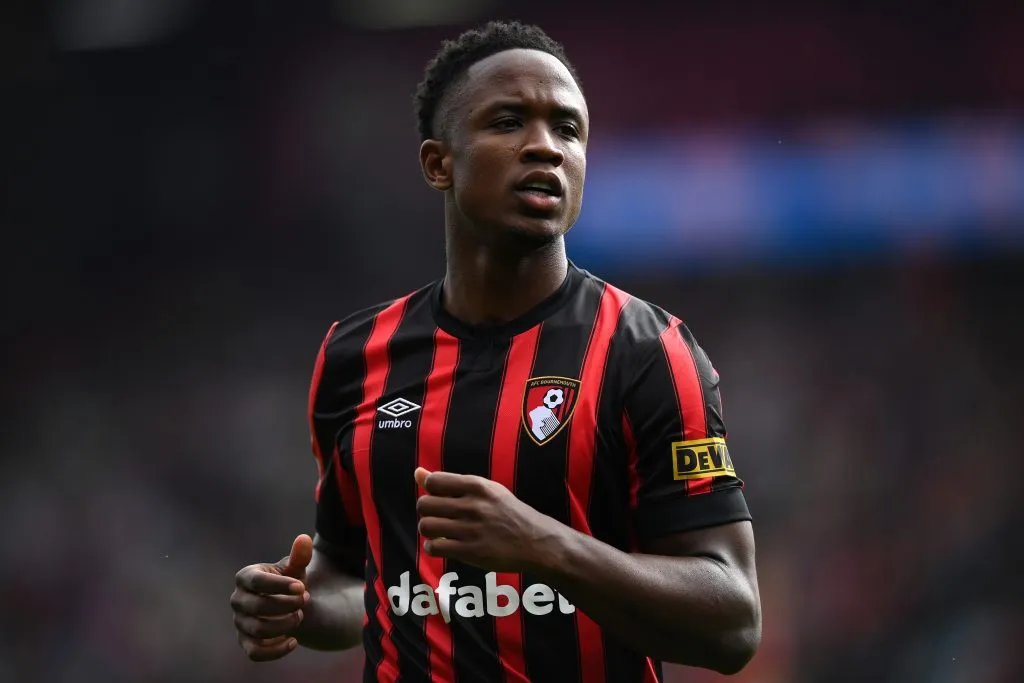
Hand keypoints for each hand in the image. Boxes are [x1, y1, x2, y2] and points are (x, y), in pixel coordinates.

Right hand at [230, 534, 312, 660]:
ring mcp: (240, 622)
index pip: (258, 582)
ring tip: (300, 616)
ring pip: (258, 629)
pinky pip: (255, 652)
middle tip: (305, 601)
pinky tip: (294, 641)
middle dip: (286, 606)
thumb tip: (304, 539)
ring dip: (285, 625)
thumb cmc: (288, 582)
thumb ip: (299, 556)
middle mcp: (238, 599)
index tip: (302, 587)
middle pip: (258, 607)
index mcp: (246, 577)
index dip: (280, 585)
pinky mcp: (245, 641)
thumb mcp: (295, 568)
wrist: (287, 603)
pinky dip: (275, 650)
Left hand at [414, 467, 559, 572]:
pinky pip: (434, 547)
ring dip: (428, 529)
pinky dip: (433, 547)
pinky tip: (443, 545)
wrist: (534, 541)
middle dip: (426, 511)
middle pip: (424, 504)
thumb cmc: (507, 512)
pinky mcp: (470, 552)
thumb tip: (417, 472)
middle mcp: (472, 505)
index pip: (433, 482)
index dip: (430, 491)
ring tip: (439, 531)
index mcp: (476, 485)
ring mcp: (471, 530)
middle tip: (438, 517)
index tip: (440, 498)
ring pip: (426, 526)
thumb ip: (450, 482)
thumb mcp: (484, 490)